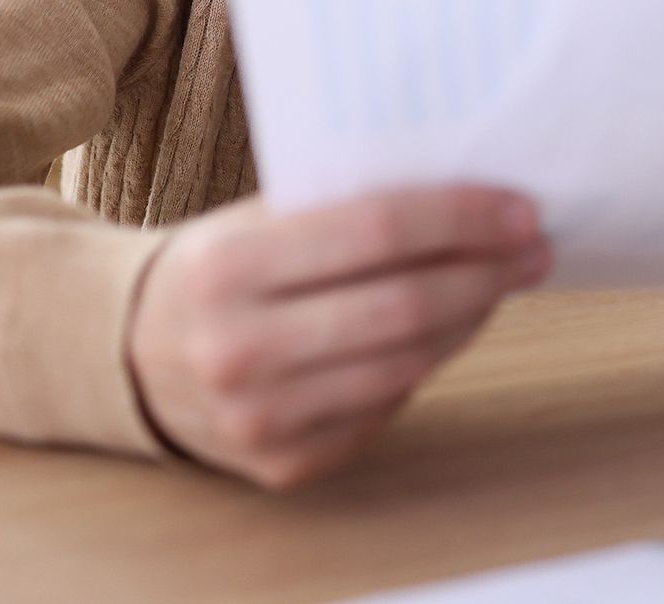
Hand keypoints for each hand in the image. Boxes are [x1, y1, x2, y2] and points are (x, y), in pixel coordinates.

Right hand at [125, 183, 550, 488]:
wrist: (129, 354)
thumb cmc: (219, 268)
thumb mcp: (256, 219)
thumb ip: (343, 207)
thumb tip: (471, 198)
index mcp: (227, 266)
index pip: (374, 231)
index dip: (459, 219)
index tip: (519, 208)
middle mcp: (237, 349)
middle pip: (401, 307)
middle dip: (485, 273)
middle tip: (534, 247)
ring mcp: (260, 418)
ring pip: (404, 365)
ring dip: (471, 319)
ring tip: (504, 282)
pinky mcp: (283, 463)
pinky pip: (384, 407)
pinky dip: (428, 363)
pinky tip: (451, 328)